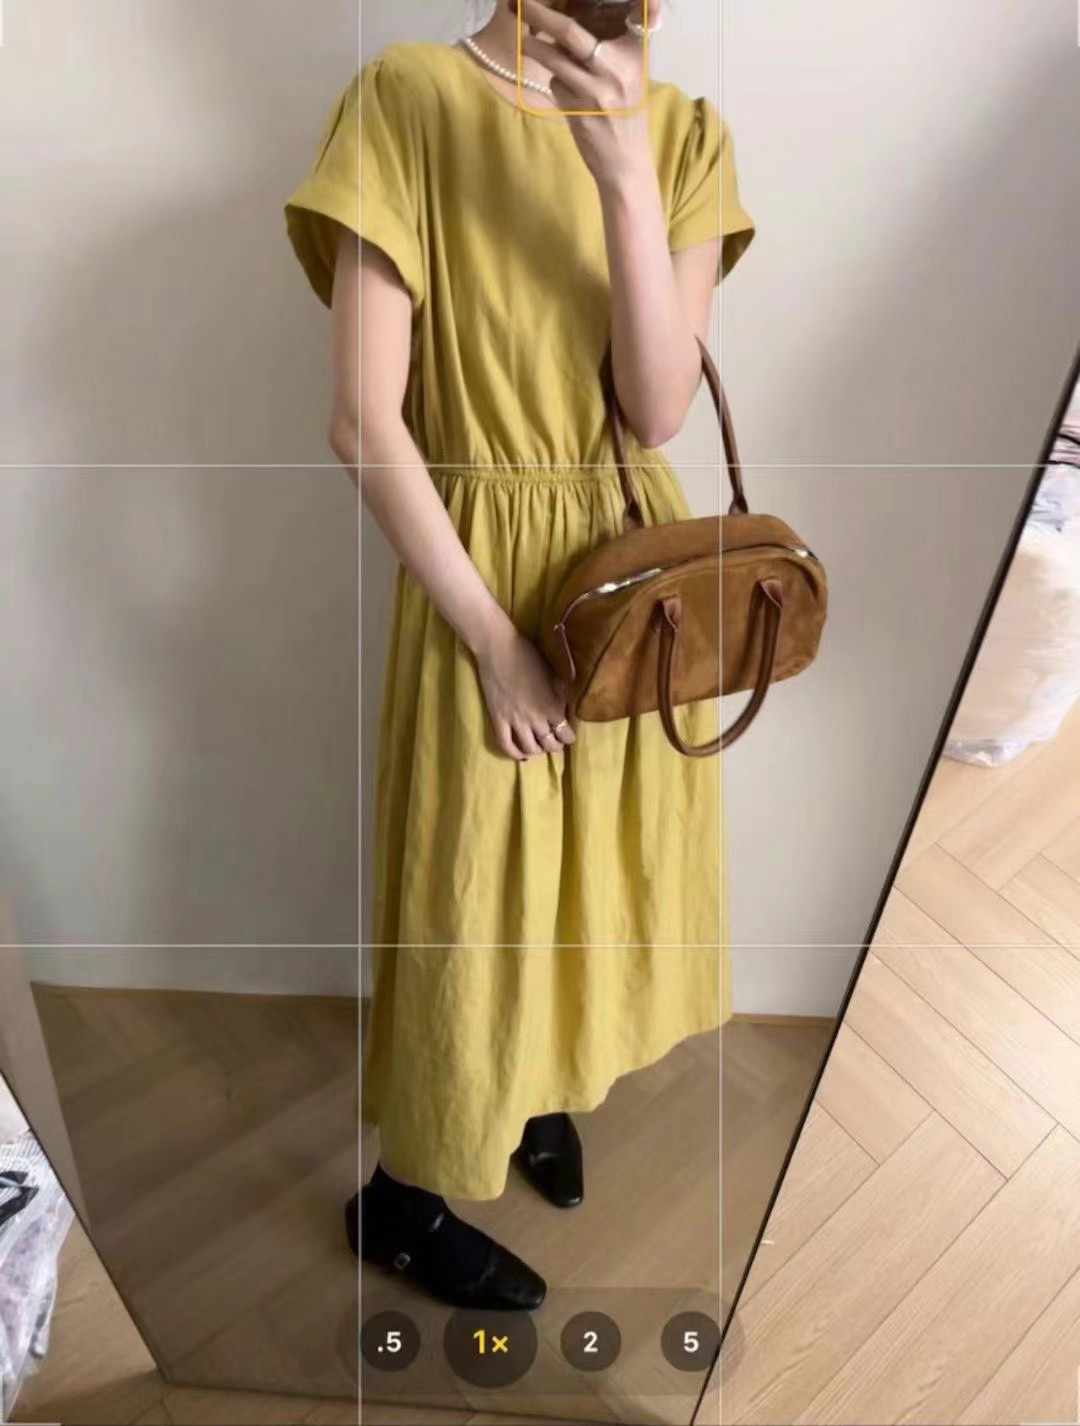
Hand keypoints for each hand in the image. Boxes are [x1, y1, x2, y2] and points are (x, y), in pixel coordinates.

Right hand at [473, 619, 576, 760]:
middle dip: (555, 746)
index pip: (566, 733)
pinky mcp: (498, 720)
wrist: (498, 649)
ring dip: (537, 750)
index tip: (569, 735)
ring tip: (540, 747)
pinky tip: (521, 755)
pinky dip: (514, 754)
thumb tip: (566, 710)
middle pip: (549, 744)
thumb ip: (560, 696)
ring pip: (529, 748)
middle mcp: (535, 719)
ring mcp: (515, 721)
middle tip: (556, 742)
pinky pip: (506, 745)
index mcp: (552, 706)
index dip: (569, 737)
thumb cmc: (529, 656)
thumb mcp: (553, 675)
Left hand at [512, 0, 659, 188]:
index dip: (613, 0)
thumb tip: (570, 22)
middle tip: (520, 3)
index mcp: (634, 54)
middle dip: (539, 14)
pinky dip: (555, 80)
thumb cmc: (627, 113)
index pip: (631, 14)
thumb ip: (614, 45)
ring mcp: (594, 90)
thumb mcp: (633, 73)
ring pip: (554, 57)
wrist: (625, 162)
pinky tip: (566, 89)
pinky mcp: (577, 110)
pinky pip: (556, 83)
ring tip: (524, 37)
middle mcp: (615, 69)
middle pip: (570, 32)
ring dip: (534, 46)